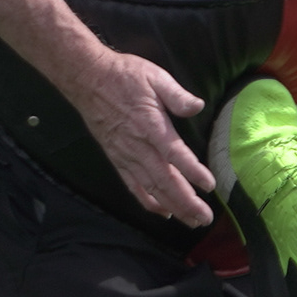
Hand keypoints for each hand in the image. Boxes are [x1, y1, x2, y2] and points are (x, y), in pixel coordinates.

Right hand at [71, 48, 215, 225]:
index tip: (209, 186)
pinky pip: (133, 186)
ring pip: (151, 188)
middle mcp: (137, 146)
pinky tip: (163, 212)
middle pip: (165, 180)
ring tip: (191, 221)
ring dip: (172, 206)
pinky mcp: (117, 159)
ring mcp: (125, 155)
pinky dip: (148, 202)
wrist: (88, 79)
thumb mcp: (155, 77)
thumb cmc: (125, 76)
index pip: (175, 154)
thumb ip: (177, 95)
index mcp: (150, 125)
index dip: (192, 171)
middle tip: (205, 218)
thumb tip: (197, 106)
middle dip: (186, 202)